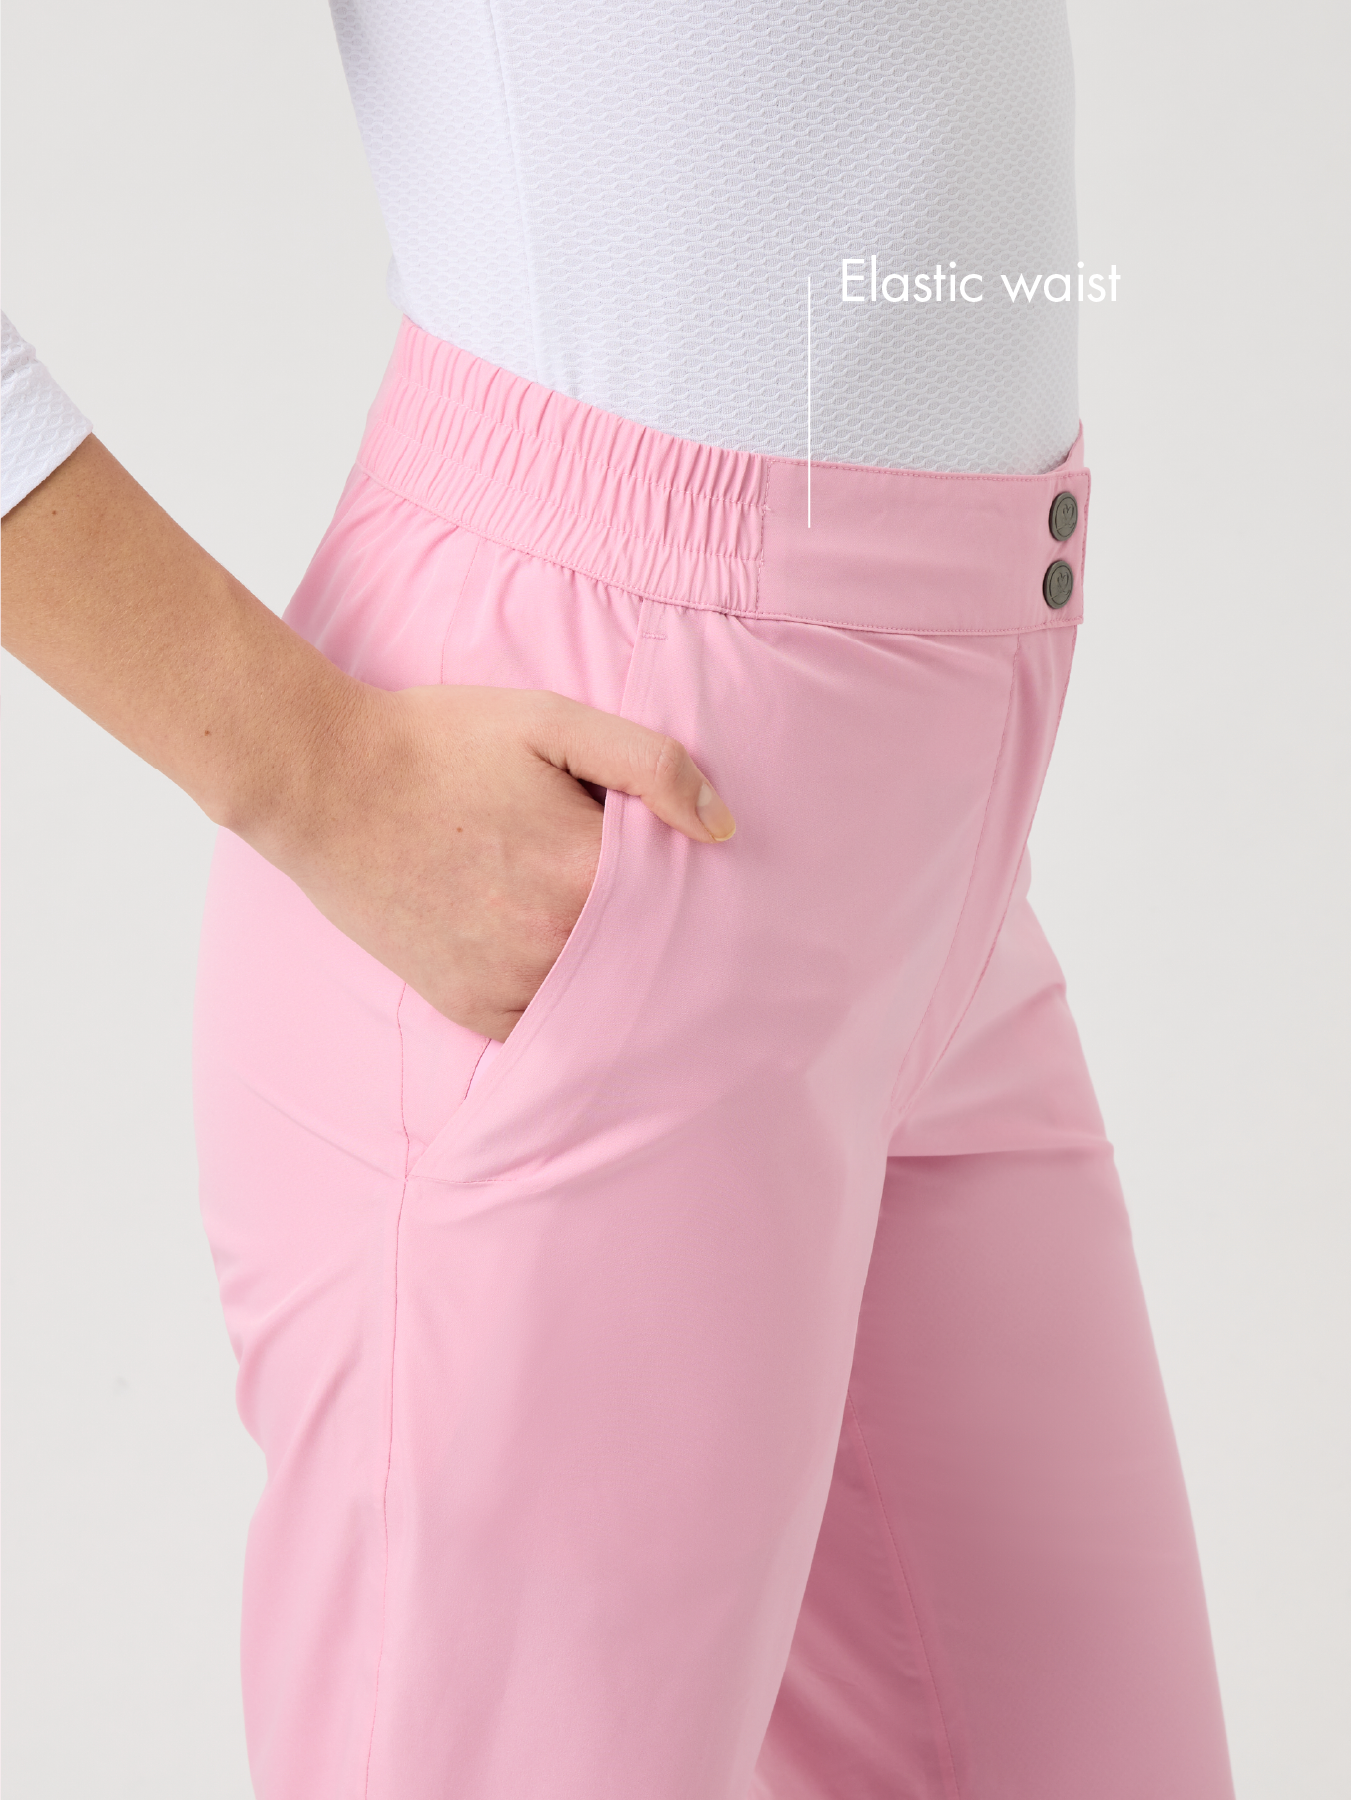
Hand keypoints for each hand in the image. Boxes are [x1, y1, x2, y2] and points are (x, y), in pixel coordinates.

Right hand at [257, 683, 735, 1040]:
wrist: (324, 783)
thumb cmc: (439, 742)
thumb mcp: (550, 722)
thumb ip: (649, 765)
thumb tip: (721, 829)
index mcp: (584, 874)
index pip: (683, 900)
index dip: (692, 882)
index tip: (695, 869)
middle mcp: (552, 944)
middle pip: (645, 953)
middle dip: (659, 930)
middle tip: (651, 900)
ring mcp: (508, 985)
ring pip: (599, 996)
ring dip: (612, 970)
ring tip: (595, 924)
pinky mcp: (470, 1009)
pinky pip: (545, 1025)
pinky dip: (560, 998)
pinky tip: (555, 958)